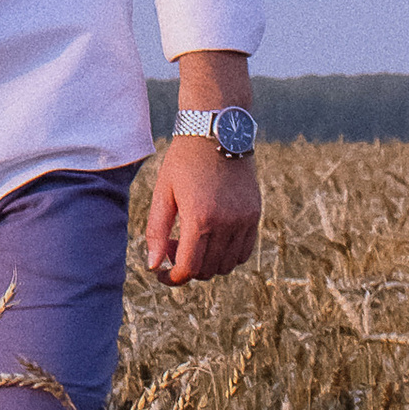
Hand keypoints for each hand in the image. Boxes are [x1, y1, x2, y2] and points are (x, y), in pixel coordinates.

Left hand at [146, 140, 261, 284]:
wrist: (217, 131)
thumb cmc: (183, 160)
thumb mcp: (162, 192)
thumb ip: (156, 231)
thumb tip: (153, 266)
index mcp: (200, 218)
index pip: (189, 268)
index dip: (173, 278)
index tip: (161, 274)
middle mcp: (226, 223)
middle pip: (207, 269)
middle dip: (187, 268)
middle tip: (172, 247)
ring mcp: (244, 220)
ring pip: (227, 265)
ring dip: (208, 264)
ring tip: (193, 241)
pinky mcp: (254, 214)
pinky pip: (244, 251)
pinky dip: (228, 256)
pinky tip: (212, 239)